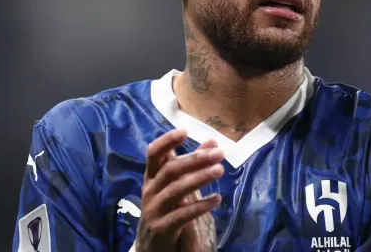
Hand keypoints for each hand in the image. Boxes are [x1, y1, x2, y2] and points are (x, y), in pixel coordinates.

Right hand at [134, 129, 223, 251]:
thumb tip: (212, 142)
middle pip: (170, 170)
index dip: (167, 141)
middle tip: (219, 154)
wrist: (151, 245)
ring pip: (176, 190)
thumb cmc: (165, 208)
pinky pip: (183, 215)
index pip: (153, 153)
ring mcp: (154, 209)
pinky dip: (201, 206)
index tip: (185, 131)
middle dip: (195, 159)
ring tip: (220, 170)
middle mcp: (150, 190)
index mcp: (151, 176)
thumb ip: (192, 163)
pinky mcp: (162, 228)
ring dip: (200, 178)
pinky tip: (217, 199)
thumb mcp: (174, 184)